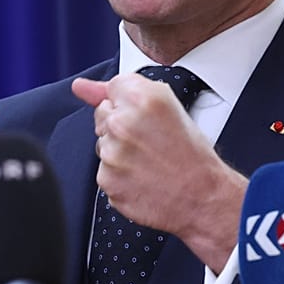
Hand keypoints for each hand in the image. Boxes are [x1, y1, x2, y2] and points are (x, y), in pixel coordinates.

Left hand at [71, 75, 245, 270]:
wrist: (203, 196)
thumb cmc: (190, 154)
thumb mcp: (169, 107)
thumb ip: (122, 90)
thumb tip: (80, 87)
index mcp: (142, 99)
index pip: (113, 86)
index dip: (130, 102)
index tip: (144, 116)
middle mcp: (122, 124)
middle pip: (102, 113)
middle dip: (120, 124)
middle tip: (149, 141)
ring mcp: (112, 154)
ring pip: (102, 143)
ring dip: (118, 151)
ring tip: (149, 161)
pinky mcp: (107, 180)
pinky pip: (103, 170)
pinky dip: (118, 175)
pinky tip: (141, 177)